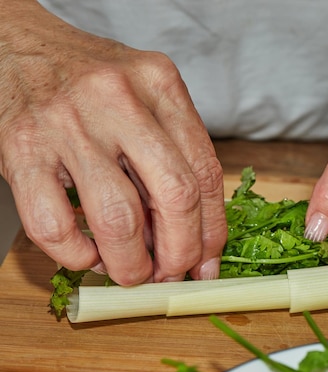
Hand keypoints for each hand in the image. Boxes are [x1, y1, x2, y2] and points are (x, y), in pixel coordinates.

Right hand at [0, 1, 226, 283]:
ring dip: (131, 263)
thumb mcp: (146, 99)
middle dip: (181, 252)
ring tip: (132, 272)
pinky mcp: (21, 149)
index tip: (208, 260)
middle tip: (172, 273)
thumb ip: (173, 156)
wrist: (17, 46)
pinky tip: (87, 255)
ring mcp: (68, 124)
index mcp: (160, 85)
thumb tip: (192, 235)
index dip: (211, 229)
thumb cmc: (91, 81)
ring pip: (118, 218)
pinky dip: (75, 256)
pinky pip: (54, 225)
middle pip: (174, 196)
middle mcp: (119, 100)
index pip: (206, 172)